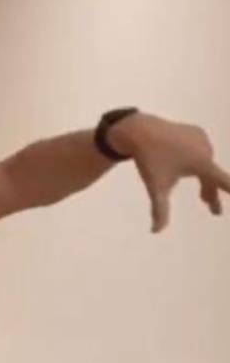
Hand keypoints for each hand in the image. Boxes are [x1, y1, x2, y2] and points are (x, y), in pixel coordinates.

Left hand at [109, 113, 229, 232]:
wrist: (140, 131)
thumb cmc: (149, 161)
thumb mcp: (155, 188)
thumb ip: (159, 210)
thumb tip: (156, 231)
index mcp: (201, 163)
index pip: (222, 180)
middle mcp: (206, 149)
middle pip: (212, 176)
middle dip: (212, 194)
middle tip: (215, 212)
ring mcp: (202, 139)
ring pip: (206, 164)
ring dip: (206, 181)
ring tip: (203, 199)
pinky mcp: (196, 132)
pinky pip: (201, 152)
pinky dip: (200, 165)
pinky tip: (194, 171)